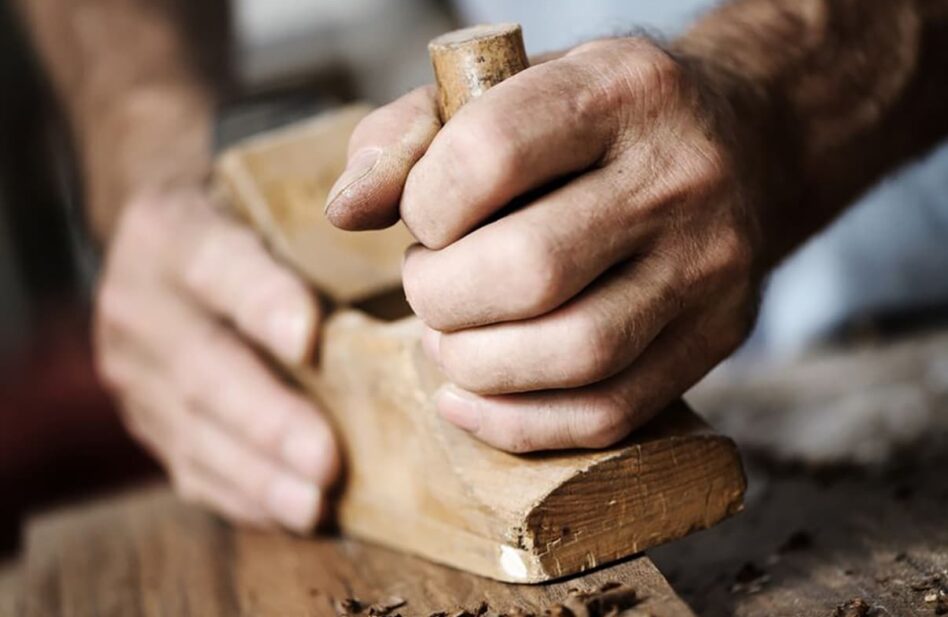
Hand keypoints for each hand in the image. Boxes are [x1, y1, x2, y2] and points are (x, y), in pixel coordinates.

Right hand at [94, 187, 338, 531]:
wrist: (157, 244)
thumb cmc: (241, 216)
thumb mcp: (261, 194)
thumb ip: (317, 218)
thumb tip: (398, 242)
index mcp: (172, 231)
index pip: (217, 265)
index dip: (262, 302)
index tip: (310, 337)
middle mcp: (139, 302)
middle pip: (203, 367)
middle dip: (268, 419)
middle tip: (325, 460)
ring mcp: (132, 370)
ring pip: (193, 430)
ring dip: (258, 474)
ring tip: (313, 504)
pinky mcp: (145, 418)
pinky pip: (188, 464)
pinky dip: (241, 495)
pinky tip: (289, 513)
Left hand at [325, 38, 767, 451]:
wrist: (745, 143)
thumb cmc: (601, 120)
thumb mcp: (513, 89)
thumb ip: (413, 135)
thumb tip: (346, 210)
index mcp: (620, 90)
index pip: (490, 156)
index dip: (424, 204)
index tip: (422, 219)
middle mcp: (678, 176)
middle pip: (531, 270)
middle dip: (441, 298)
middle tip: (428, 288)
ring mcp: (709, 265)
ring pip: (575, 354)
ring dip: (477, 366)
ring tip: (449, 342)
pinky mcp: (719, 335)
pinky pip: (611, 412)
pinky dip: (520, 424)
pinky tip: (471, 400)